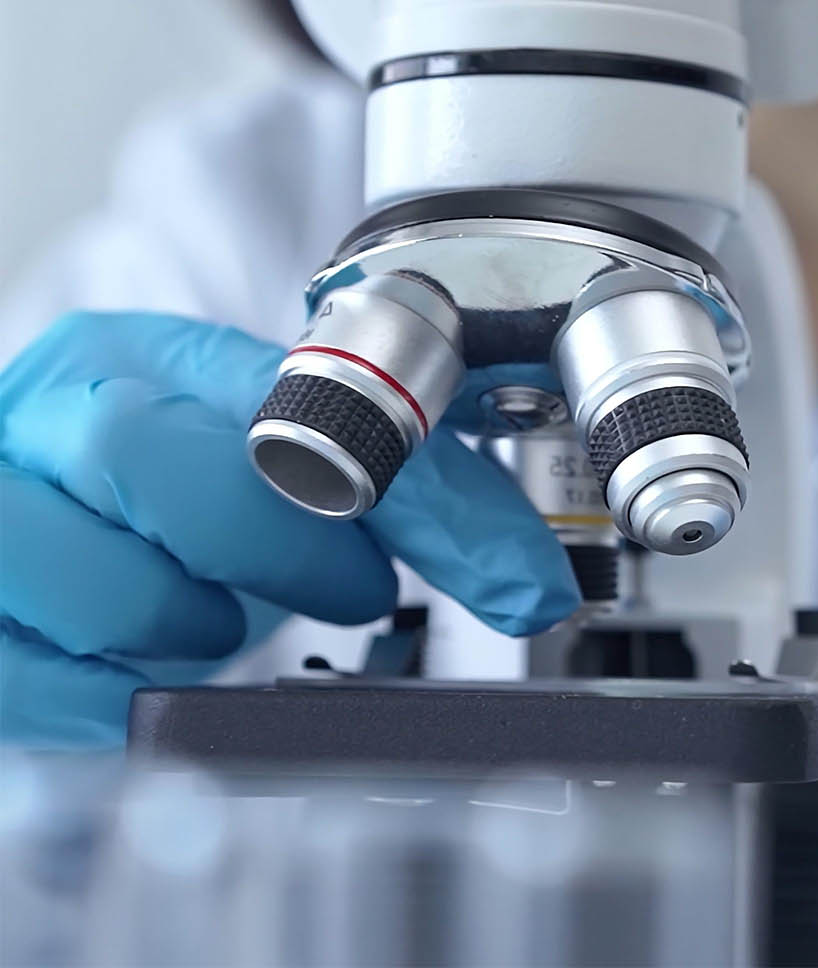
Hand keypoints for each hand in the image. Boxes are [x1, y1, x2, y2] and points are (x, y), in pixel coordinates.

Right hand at [0, 311, 578, 747]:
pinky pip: (34, 678)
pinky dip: (110, 698)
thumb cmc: (159, 511)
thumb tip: (530, 585)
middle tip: (340, 589)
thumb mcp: (282, 478)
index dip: (412, 492)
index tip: (505, 572)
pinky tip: (134, 674)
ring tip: (207, 623)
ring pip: (99, 579)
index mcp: (143, 357)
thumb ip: (410, 508)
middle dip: (273, 547)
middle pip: (146, 456)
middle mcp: (48, 414)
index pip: (298, 398)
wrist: (29, 533)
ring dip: (185, 626)